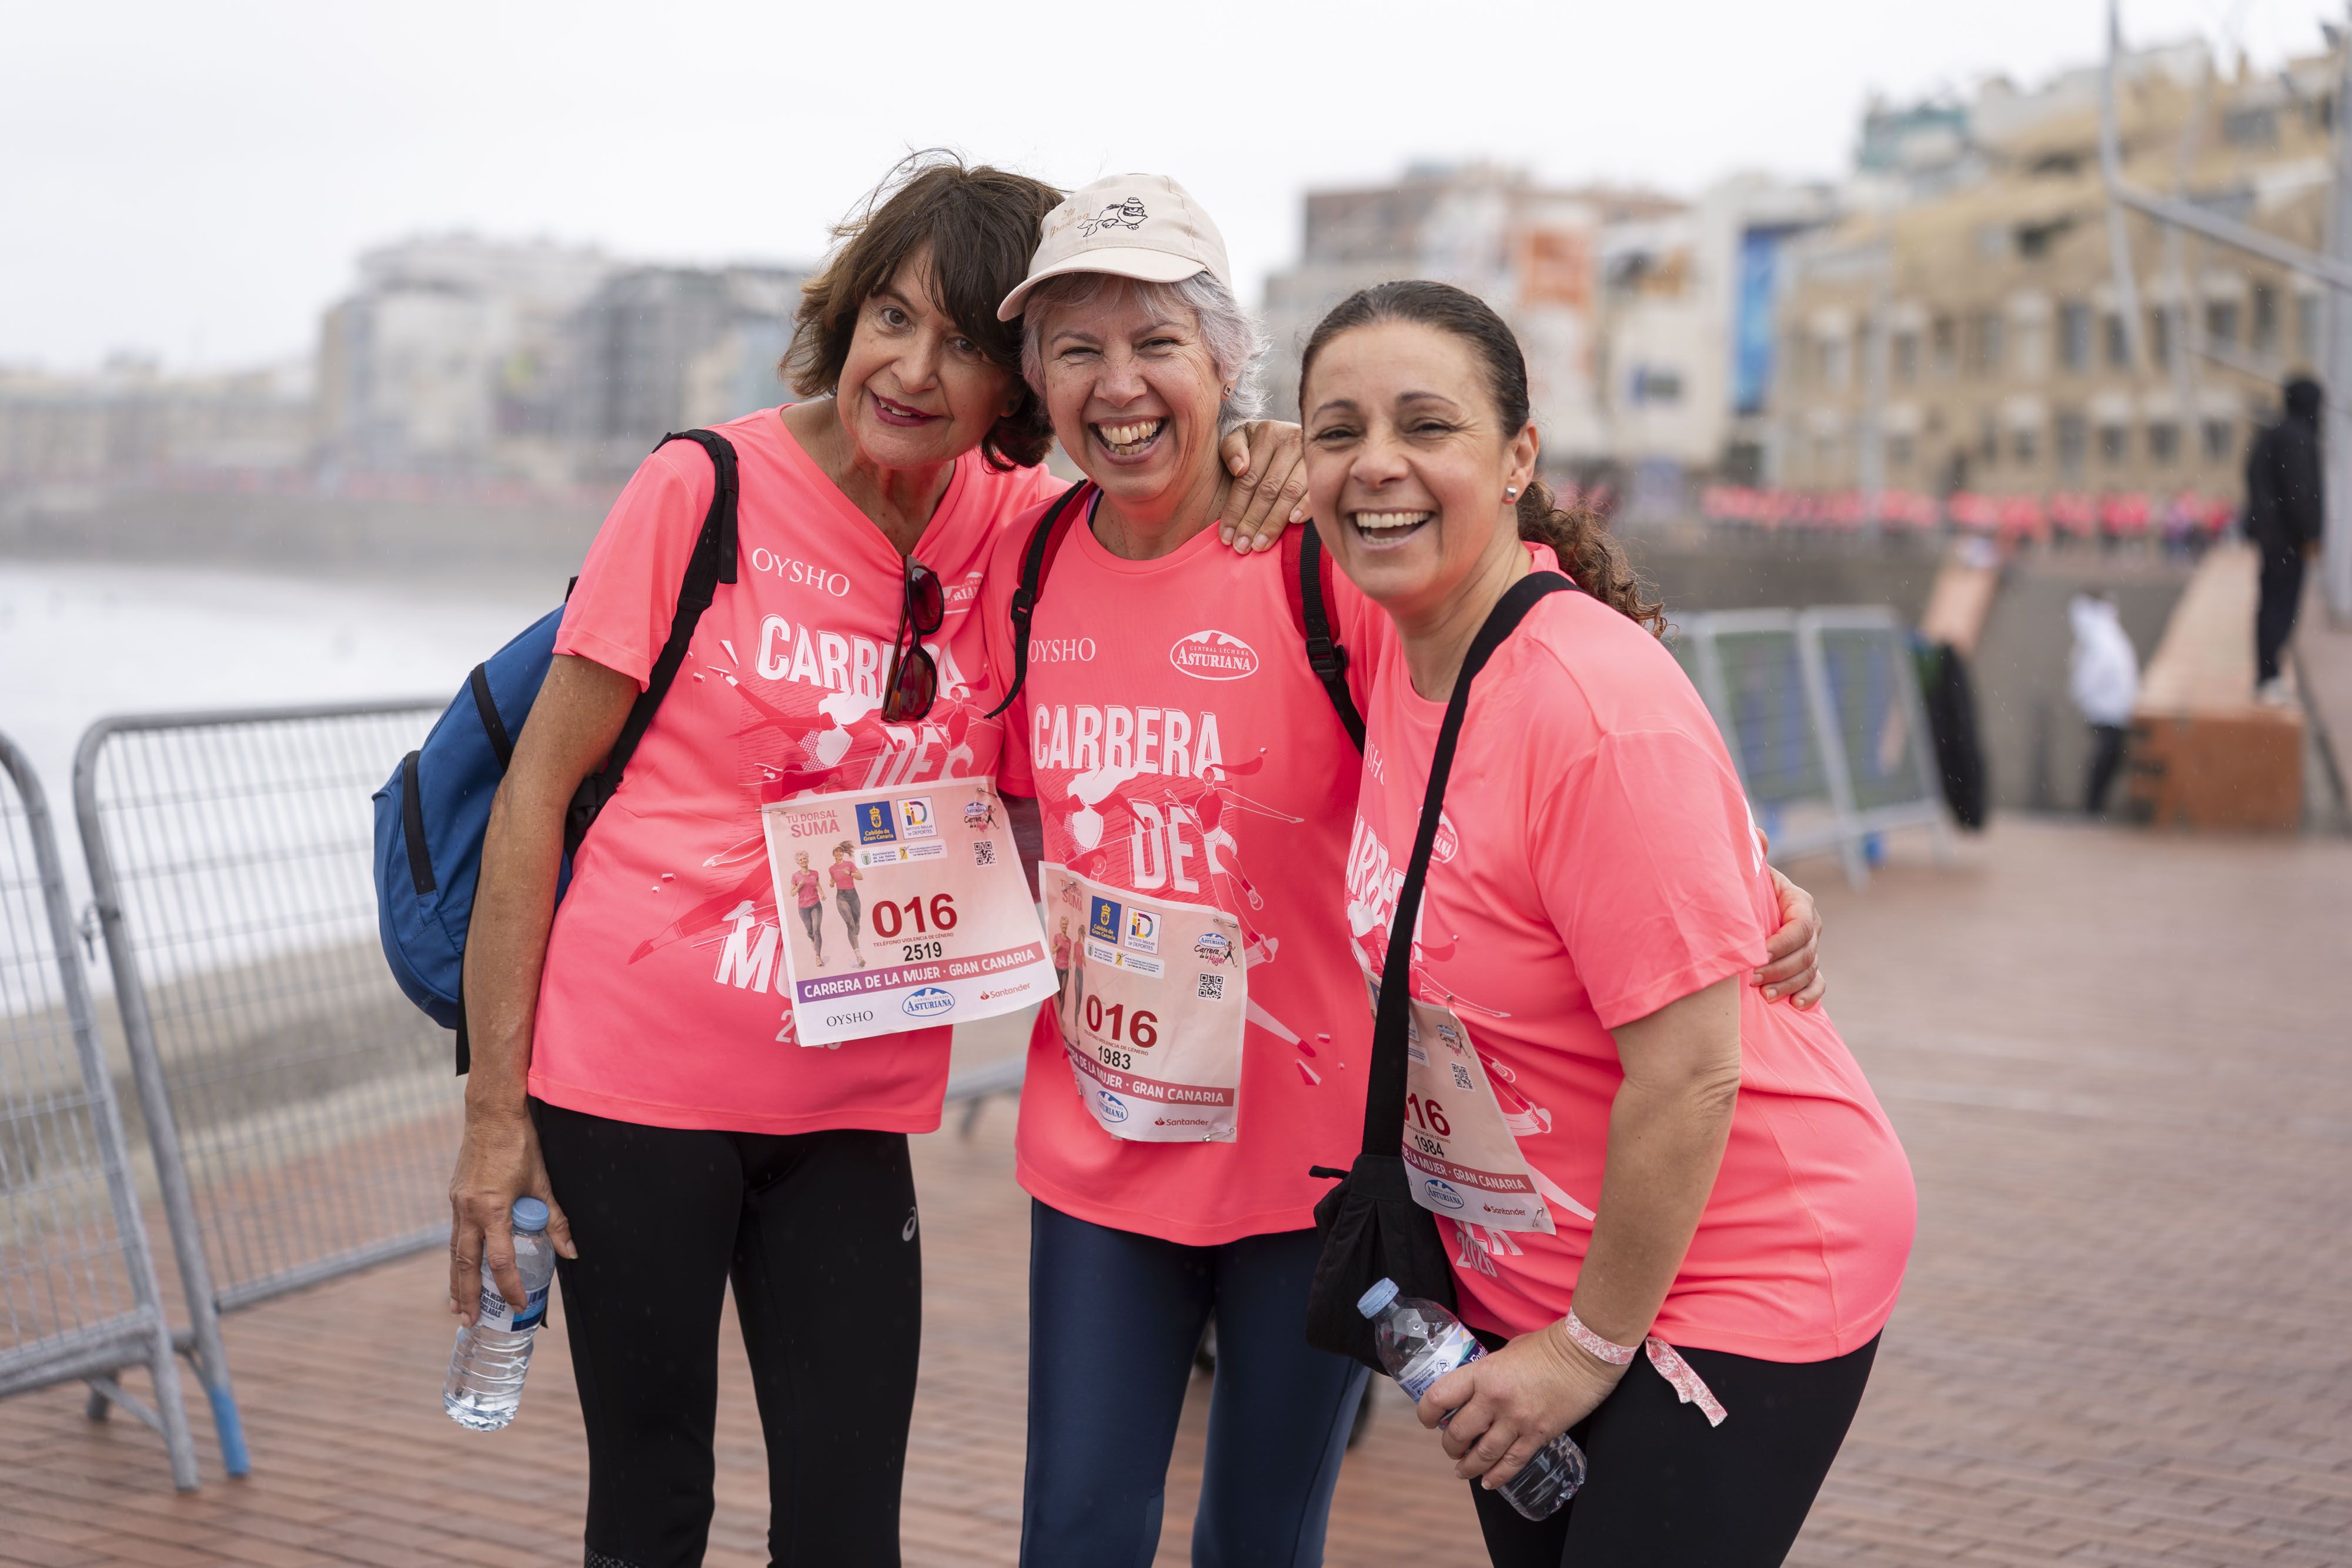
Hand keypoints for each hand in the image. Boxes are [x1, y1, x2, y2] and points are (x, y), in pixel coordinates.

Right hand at [447, 1103, 573, 1323]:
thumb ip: (555, 1220)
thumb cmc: (520, 1144)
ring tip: (457, 1307)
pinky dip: (455, 1256)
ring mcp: (458, 1204)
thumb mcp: (542, 1182)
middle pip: (466, 1264)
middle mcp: (469, 1210)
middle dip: (468, 1295)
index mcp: (493, 1208)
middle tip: (470, 1322)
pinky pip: (453, 1234)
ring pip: (454, 1252)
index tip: (519, 1305)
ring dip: (456, 1281)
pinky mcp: (455, 1196)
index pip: (501, 1260)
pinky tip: (459, 1268)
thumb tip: (571, 1251)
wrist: (491, 1114)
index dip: (511, 1286)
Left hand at [1215, 421, 1307, 551]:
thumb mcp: (1242, 437)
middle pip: (1267, 489)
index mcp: (1267, 434)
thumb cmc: (1261, 443)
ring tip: (1261, 545)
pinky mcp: (1327, 467)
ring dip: (1274, 522)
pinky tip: (1294, 522)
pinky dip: (1306, 506)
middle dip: (1253, 521)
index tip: (1227, 536)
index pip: (1248, 479)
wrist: (1295, 433)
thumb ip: (1232, 448)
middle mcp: (1291, 441)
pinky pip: (1315, 491)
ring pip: (1289, 493)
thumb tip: (1239, 468)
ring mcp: (1310, 454)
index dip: (1235, 509)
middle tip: (1243, 547)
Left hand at [1418, 1322, 1624, 1489]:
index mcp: (1483, 1373)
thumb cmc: (1549, 1345)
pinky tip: (1489, 1481)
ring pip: (1483, 1454)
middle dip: (1450, 1446)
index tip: (1428, 1420)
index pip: (1440, 1398)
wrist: (1586, 1353)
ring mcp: (1518, 1420)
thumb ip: (1490, 1372)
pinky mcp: (1540, 1434)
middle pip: (1459, 1433)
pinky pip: (1513, 1462)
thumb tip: (1478, 1387)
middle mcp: (1495, 1399)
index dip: (1426, 1413)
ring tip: (1463, 1470)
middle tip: (1452, 1448)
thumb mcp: (1508, 1351)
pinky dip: (1498, 1475)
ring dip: (1468, 1466)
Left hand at [1756, 865, 1824, 1007]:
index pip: (1800, 926)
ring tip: (1763, 996)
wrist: (1742, 908)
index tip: (1757, 954)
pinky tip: (1794, 1006)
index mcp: (1799, 901)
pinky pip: (1817, 984)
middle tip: (1751, 980)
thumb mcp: (1749, 872)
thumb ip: (1754, 855)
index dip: (1781, 943)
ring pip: (1808, 971)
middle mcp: (1809, 926)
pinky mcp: (1807, 967)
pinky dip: (1809, 996)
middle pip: (1804, 953)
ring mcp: (1810, 948)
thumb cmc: (1743, 889)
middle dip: (1779, 969)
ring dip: (1788, 985)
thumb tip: (1757, 834)